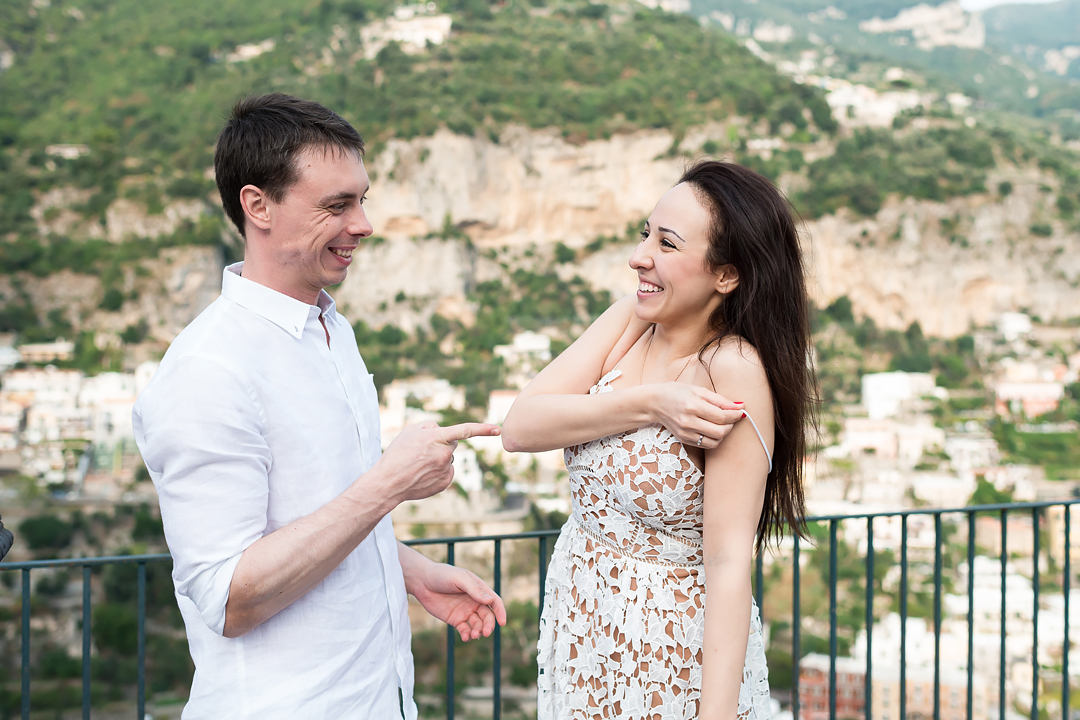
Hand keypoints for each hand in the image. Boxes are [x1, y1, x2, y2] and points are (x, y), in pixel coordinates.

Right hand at [375, 422, 500, 502]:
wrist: (388, 483)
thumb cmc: (397, 455)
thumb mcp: (409, 431)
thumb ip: (430, 426)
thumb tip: (441, 429)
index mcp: (436, 438)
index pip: (464, 430)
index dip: (482, 428)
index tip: (498, 428)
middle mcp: (444, 454)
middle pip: (453, 444)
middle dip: (443, 444)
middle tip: (422, 451)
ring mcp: (445, 469)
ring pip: (448, 459)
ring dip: (439, 459)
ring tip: (418, 465)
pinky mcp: (445, 482)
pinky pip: (447, 471)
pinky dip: (438, 471)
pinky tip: (423, 475)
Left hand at [410, 562, 506, 641]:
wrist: (421, 581)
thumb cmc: (441, 575)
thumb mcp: (459, 579)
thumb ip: (474, 589)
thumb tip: (489, 600)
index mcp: (478, 589)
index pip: (494, 602)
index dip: (500, 612)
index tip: (502, 622)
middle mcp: (474, 601)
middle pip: (487, 616)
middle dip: (488, 625)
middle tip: (485, 633)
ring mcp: (465, 611)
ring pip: (477, 625)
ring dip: (478, 631)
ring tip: (473, 635)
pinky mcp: (455, 619)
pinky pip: (465, 630)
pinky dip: (467, 635)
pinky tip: (465, 637)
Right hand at [649, 383, 744, 449]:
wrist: (654, 402)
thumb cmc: (677, 392)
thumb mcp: (698, 390)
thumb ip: (720, 400)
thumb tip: (740, 407)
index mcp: (692, 406)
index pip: (721, 416)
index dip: (735, 415)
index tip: (741, 411)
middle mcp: (688, 421)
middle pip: (720, 431)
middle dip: (730, 425)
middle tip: (731, 418)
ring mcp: (685, 433)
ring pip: (715, 441)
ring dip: (723, 433)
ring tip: (721, 423)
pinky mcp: (684, 439)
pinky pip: (706, 445)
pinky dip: (714, 438)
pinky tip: (712, 428)